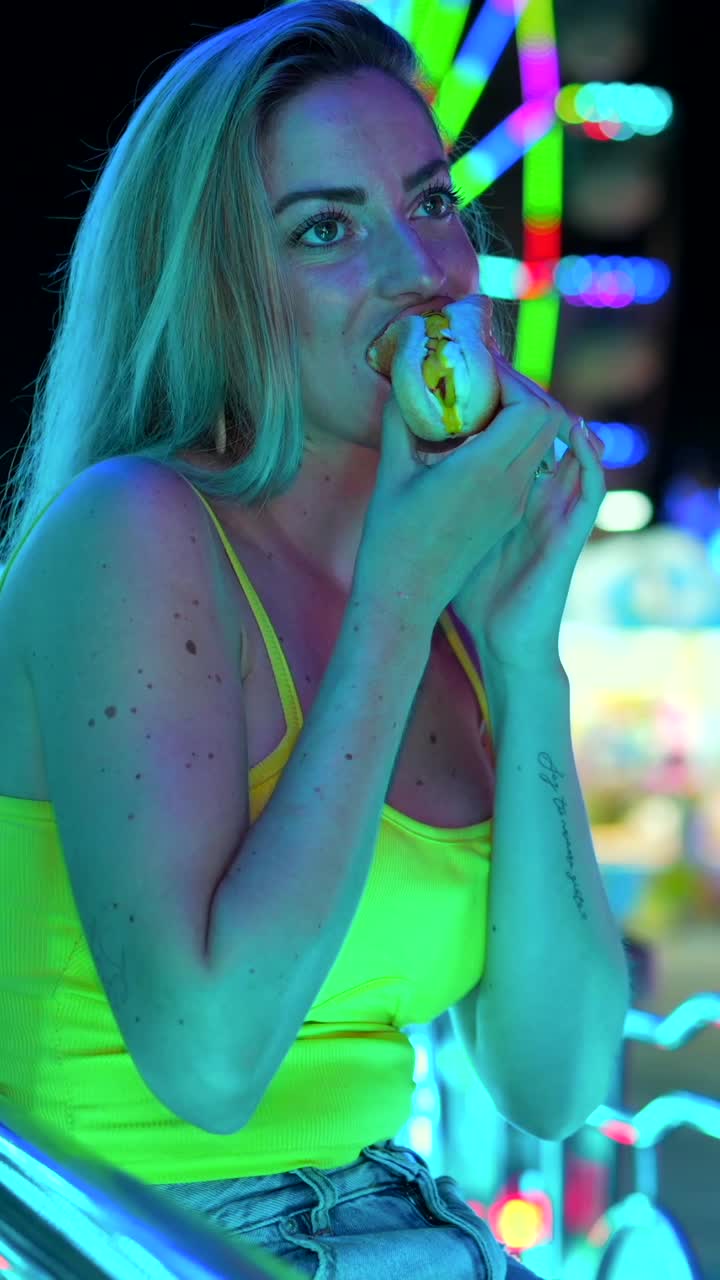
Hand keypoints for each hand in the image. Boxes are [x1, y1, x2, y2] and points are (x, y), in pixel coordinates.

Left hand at [449, 350, 605, 669]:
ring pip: (574, 448)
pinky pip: (590, 486)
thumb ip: (435, 493)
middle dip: (526, 395)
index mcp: (512, 490)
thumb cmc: (473, 590)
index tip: (475, 378)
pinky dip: (588, 455)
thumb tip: (402, 455)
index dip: (502, 401)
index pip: (517, 431)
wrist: (499, 640)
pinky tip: (574, 430)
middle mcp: (539, 494)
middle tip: (501, 369)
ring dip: (557, 415)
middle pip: (545, 428)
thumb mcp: (449, 528)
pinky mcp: (570, 533)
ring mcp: (558, 512)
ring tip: (531, 389)